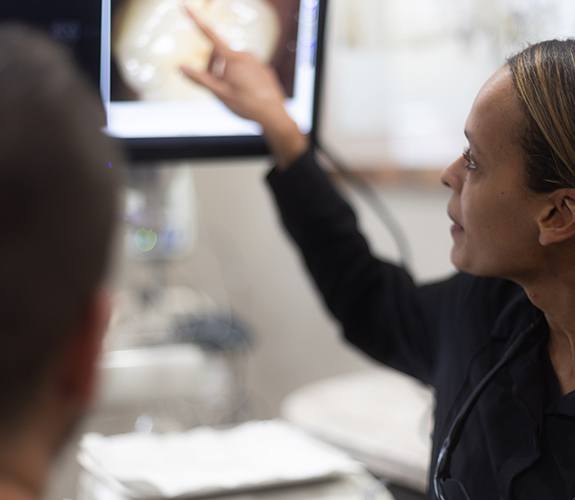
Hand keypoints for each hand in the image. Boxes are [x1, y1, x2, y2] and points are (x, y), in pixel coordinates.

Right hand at [180, 5, 307, 166]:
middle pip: (221, 56)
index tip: (185, 6)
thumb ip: (200, 79)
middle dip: (215, 68)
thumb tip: (180, 67)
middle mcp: (245, 54)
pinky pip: (247, 71)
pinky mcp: (264, 69)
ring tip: (237, 95)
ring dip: (229, 75)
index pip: (209, 35)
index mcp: (232, 58)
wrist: (273, 114)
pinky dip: (243, 80)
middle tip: (219, 90)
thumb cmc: (245, 105)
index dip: (195, 20)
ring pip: (234, 65)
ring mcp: (257, 61)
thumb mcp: (219, 93)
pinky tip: (248, 95)